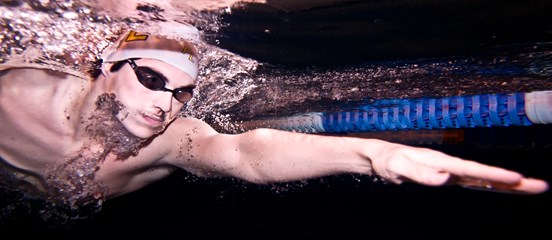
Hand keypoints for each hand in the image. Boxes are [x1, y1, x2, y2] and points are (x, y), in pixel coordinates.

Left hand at [369, 143, 548, 193]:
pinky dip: (491, 184)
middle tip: (541, 186)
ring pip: (483, 178)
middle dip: (512, 181)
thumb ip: (421, 173)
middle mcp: (449, 164)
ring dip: (507, 183)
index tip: (516, 179)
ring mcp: (450, 170)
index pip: (471, 170)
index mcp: (440, 160)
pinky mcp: (447, 176)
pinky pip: (473, 182)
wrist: (379, 156)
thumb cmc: (387, 160)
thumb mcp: (399, 167)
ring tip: (534, 186)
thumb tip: (447, 178)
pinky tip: (504, 188)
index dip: (493, 174)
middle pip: (485, 173)